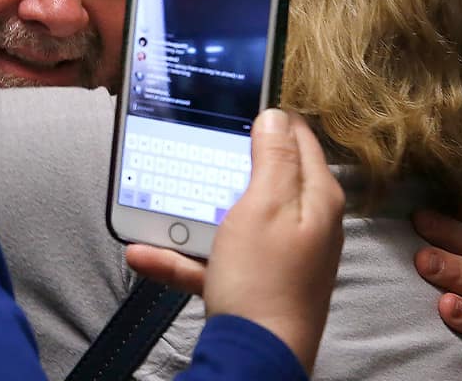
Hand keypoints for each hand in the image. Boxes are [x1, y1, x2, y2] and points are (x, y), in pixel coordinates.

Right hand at [127, 109, 345, 373]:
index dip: (269, 118)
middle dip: (224, 166)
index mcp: (315, 197)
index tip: (234, 106)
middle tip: (194, 150)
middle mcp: (305, 223)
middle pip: (263, 177)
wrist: (256, 356)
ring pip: (232, 218)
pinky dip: (185, 255)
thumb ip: (273, 157)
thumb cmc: (264, 280)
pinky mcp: (256, 280)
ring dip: (193, 212)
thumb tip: (276, 116)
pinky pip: (216, 258)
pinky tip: (146, 254)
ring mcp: (281, 253)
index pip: (300, 138)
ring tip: (158, 204)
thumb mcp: (264, 204)